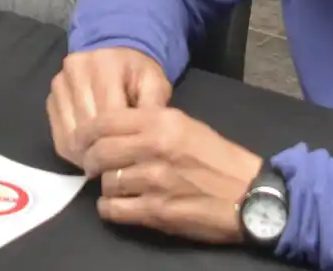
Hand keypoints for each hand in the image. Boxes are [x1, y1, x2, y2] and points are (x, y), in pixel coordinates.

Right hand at [47, 47, 171, 166]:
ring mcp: (59, 83)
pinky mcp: (51, 97)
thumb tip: (148, 139)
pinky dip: (74, 150)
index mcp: (105, 64)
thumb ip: (154, 106)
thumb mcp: (155, 83)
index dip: (121, 142)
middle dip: (103, 151)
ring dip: (87, 154)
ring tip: (105, 165)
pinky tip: (90, 155)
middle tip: (118, 169)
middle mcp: (76, 69)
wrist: (114, 55)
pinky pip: (58, 134)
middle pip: (87, 125)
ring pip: (71, 134)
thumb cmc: (137, 73)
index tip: (133, 161)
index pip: (110, 114)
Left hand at [79, 107, 263, 244]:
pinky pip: (114, 210)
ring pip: (107, 181)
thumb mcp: (185, 125)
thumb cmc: (218, 158)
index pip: (105, 121)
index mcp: (161, 122)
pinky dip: (110, 209)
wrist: (251, 196)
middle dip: (91, 160)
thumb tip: (113, 127)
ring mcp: (154, 181)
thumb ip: (149, 123)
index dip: (86, 132)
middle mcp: (154, 148)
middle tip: (94, 165)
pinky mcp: (157, 212)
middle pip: (100, 152)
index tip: (81, 140)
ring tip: (117, 186)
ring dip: (107, 185)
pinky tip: (118, 205)